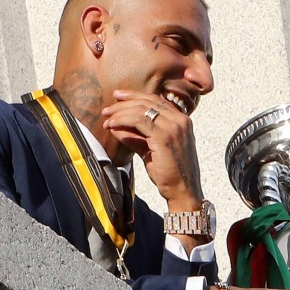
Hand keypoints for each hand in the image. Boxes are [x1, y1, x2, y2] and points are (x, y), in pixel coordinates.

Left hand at [102, 89, 202, 209]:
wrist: (183, 192)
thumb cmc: (170, 175)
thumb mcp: (151, 151)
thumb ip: (136, 137)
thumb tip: (116, 127)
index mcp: (182, 121)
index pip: (155, 101)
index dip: (135, 96)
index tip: (118, 97)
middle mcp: (180, 120)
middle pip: (147, 102)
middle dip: (124, 102)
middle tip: (107, 109)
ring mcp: (174, 126)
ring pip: (141, 110)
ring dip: (120, 112)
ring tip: (106, 119)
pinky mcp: (165, 136)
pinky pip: (138, 121)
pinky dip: (122, 120)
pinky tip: (112, 125)